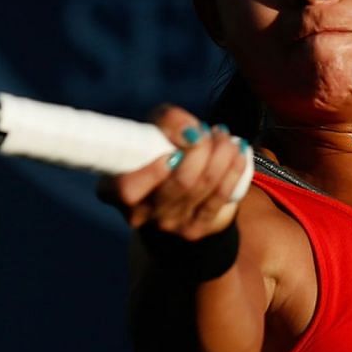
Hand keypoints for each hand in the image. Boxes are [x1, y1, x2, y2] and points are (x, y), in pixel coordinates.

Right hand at [97, 105, 251, 238]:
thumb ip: (166, 122)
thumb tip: (191, 131)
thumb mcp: (153, 130)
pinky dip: (233, 169)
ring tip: (222, 136)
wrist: (172, 193)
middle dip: (200, 149)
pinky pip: (221, 196)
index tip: (171, 153)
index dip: (152, 172)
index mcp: (115, 190)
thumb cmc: (157, 153)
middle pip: (180, 183)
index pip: (128, 189)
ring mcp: (169, 225)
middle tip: (204, 132)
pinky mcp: (195, 229)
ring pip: (205, 185)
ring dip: (221, 154)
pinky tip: (236, 152)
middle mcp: (140, 214)